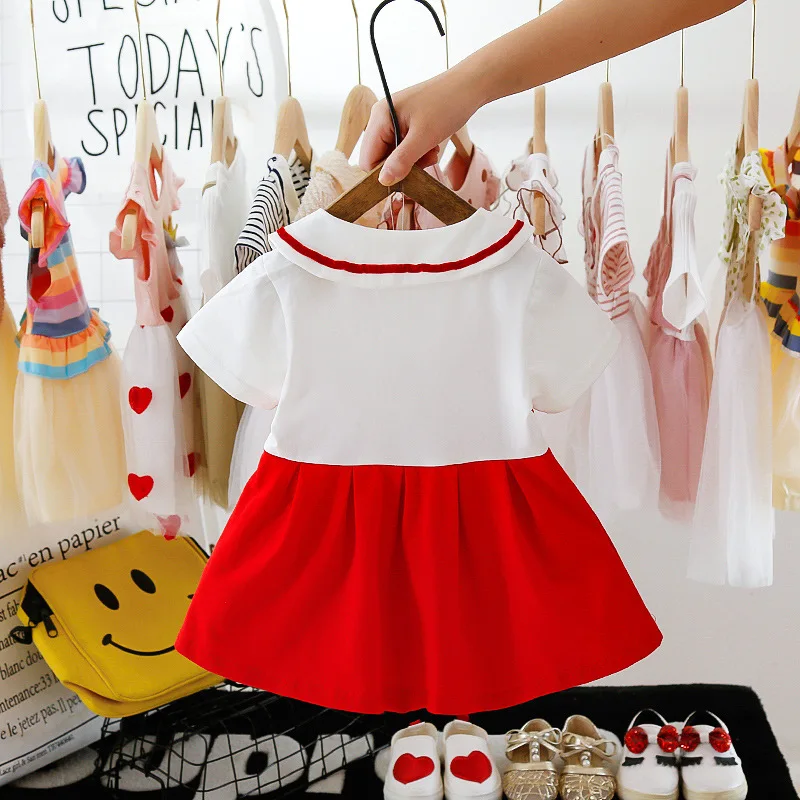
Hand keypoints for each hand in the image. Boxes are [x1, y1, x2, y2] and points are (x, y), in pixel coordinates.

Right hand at [359, 70, 481, 185]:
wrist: (469, 86)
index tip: (405, 177)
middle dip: (401, 166)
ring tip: (430, 152)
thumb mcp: (424, 137)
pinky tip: (431, 146)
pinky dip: (417, 152)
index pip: (368, 159)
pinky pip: (403, 148)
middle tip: (424, 161)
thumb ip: (402, 160)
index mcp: (380, 116)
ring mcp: (393, 120)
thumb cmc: (447, 105)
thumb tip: (383, 181)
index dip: (383, 173)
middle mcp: (381, 117)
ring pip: (393, 155)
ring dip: (412, 161)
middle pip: (380, 158)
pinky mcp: (405, 123)